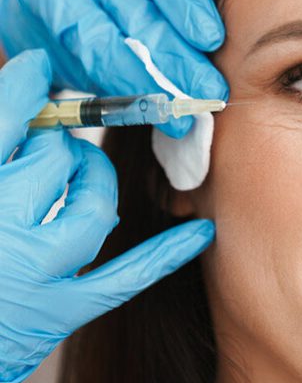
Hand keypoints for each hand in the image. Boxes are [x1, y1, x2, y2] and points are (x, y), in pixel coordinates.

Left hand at [0, 0, 228, 137]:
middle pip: (130, 10)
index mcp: (52, 4)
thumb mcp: (81, 64)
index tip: (176, 110)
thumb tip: (180, 123)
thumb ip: (120, 85)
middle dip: (171, 55)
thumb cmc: (76, 31)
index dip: (141, 80)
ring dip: (185, 3)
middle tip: (205, 88)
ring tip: (212, 40)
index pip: (102, 46)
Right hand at [0, 49, 215, 382]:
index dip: (23, 87)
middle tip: (43, 144)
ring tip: (77, 173)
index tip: (35, 68)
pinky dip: (165, 253)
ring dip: (92, 180)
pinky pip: (125, 277)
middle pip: (52, 159)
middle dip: (52, 144)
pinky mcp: (60, 314)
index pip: (4, 122)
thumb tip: (17, 97)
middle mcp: (0, 233)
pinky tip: (200, 230)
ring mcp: (34, 277)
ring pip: (93, 206)